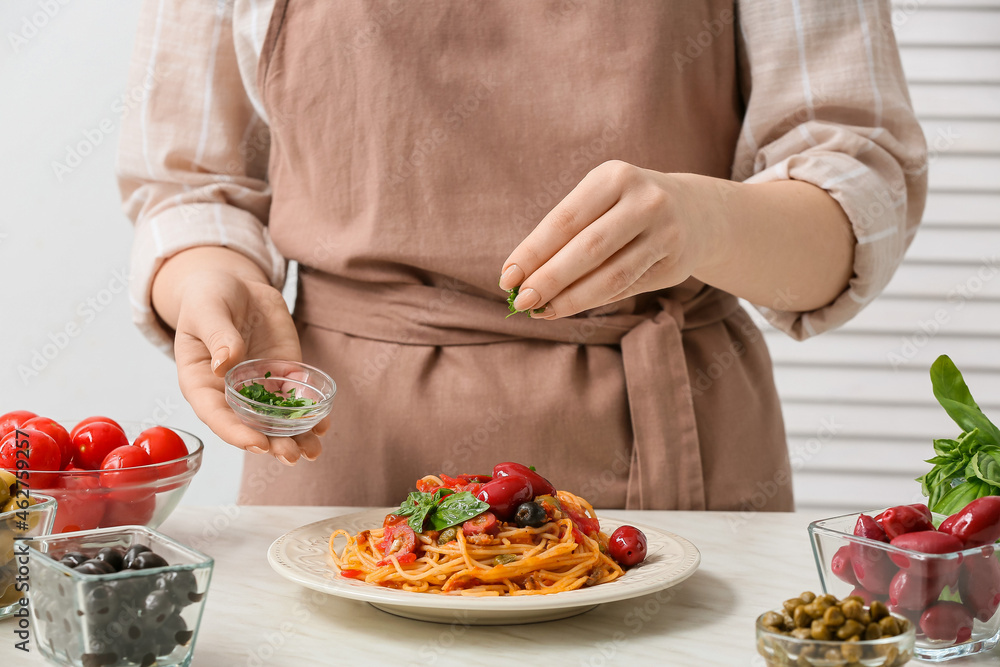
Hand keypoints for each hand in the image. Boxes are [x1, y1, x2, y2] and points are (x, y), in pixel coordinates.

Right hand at [170, 268, 327, 464]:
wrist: (234, 285)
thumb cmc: (208, 297)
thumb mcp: (206, 310)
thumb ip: (217, 336)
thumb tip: (225, 363)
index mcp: (201, 382)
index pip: (216, 415)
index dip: (236, 432)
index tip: (257, 444)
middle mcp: (229, 391)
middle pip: (249, 424)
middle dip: (272, 442)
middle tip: (292, 455)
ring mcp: (258, 384)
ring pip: (275, 418)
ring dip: (295, 436)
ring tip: (313, 452)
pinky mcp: (282, 371)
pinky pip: (296, 396)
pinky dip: (310, 412)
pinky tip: (324, 423)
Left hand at [499, 161, 725, 318]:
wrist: (695, 211)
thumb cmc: (625, 209)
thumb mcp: (598, 203)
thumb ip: (565, 236)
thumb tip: (521, 280)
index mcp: (613, 177)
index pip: (564, 220)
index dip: (532, 252)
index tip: (506, 278)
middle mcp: (644, 199)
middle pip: (587, 248)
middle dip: (549, 279)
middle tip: (521, 302)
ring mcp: (665, 230)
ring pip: (610, 274)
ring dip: (570, 298)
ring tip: (541, 311)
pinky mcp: (676, 260)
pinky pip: (627, 286)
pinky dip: (592, 300)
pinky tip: (567, 308)